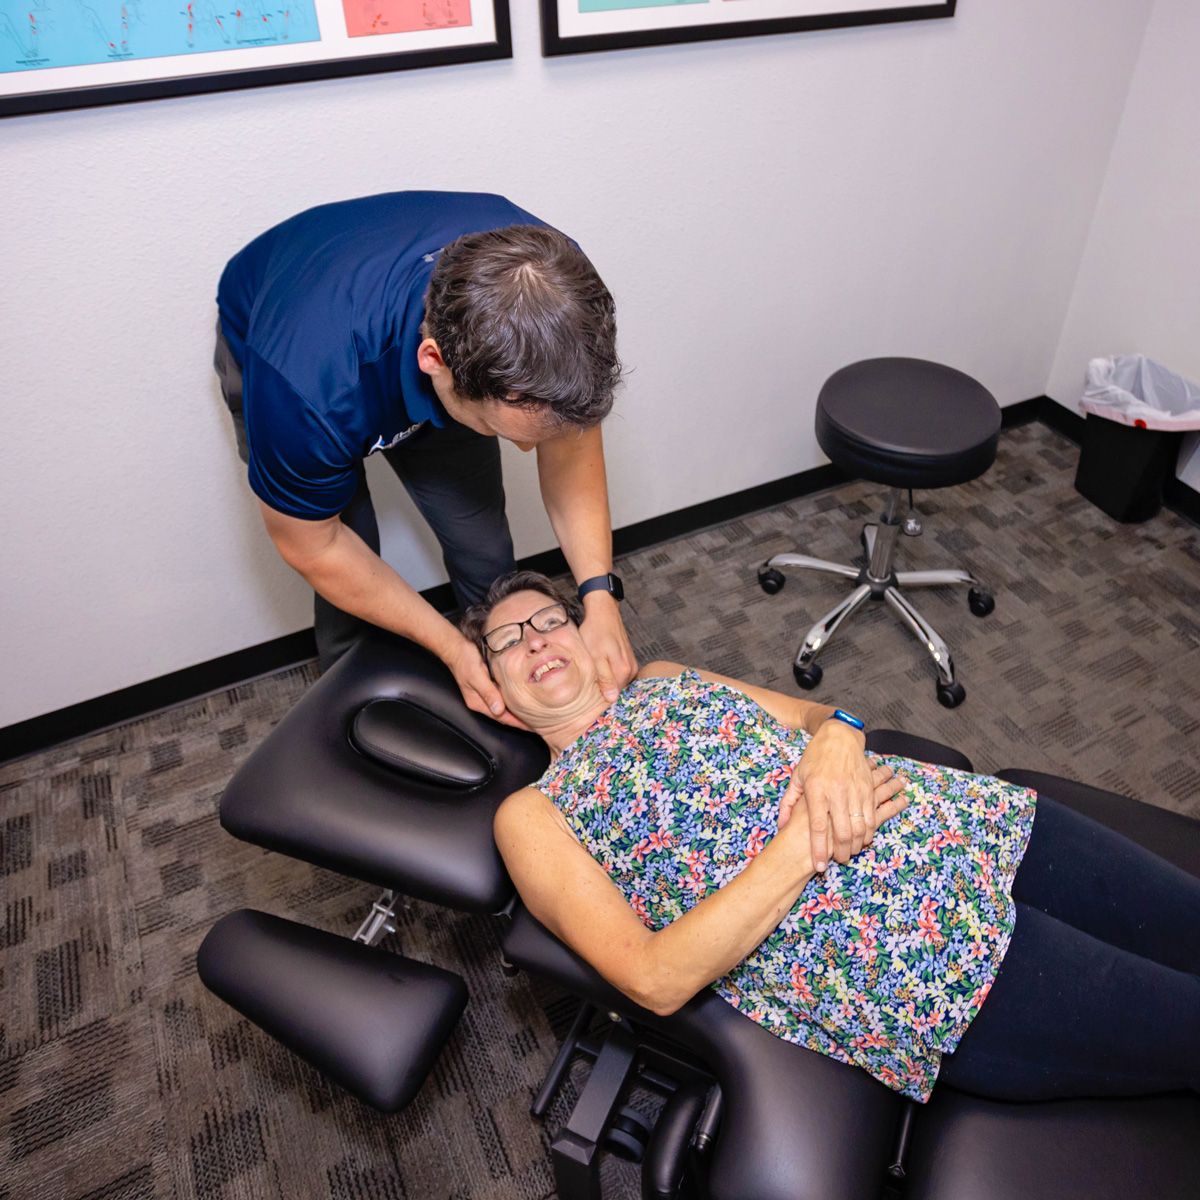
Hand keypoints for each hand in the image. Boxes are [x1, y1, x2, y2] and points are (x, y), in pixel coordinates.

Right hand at [446, 637, 529, 730]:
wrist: (455, 648)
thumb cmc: (464, 660)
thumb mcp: (476, 676)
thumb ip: (487, 692)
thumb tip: (498, 710)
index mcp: (477, 703)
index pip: (501, 718)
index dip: (517, 724)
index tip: (533, 728)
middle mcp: (481, 701)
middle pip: (504, 715)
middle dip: (520, 720)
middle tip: (539, 723)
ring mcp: (485, 694)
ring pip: (504, 707)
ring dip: (518, 710)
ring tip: (534, 713)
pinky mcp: (488, 686)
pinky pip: (503, 697)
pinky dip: (513, 699)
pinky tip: (523, 697)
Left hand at [578, 593, 637, 702]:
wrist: (604, 611)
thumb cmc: (595, 632)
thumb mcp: (596, 656)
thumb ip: (605, 678)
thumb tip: (612, 699)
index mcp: (623, 671)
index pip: (613, 697)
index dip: (598, 699)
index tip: (585, 698)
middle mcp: (631, 670)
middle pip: (616, 690)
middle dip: (602, 690)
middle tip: (586, 683)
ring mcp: (631, 664)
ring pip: (617, 682)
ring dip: (605, 681)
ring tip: (592, 673)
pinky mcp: (628, 659)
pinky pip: (618, 674)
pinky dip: (609, 673)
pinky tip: (600, 666)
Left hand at [778, 763, 909, 865]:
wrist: (839, 736)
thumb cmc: (814, 757)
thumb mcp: (797, 777)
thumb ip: (788, 803)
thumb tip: (781, 826)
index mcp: (816, 790)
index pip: (818, 827)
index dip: (818, 850)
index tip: (818, 867)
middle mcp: (837, 792)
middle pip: (842, 832)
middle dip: (841, 853)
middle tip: (838, 861)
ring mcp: (855, 790)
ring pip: (860, 827)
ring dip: (857, 845)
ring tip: (850, 852)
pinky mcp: (868, 788)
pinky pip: (872, 816)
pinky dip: (869, 832)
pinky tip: (863, 838)